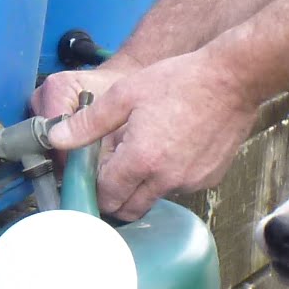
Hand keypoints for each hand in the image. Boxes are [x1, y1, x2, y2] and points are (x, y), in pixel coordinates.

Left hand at [42, 47, 260, 219]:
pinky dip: (168, 177)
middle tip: (111, 170)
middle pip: (128, 210)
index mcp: (141, 159)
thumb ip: (88, 123)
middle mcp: (167, 179)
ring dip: (142, 185)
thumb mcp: (125, 94)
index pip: (106, 196)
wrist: (233, 78)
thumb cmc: (179, 81)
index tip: (93, 171)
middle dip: (114, 196)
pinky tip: (171, 147)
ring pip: (154, 198)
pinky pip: (179, 188)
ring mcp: (191, 182)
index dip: (95, 186)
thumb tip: (55, 138)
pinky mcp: (210, 179)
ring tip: (144, 149)